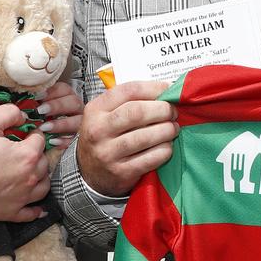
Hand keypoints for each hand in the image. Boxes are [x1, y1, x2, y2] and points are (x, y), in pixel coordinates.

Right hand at [0, 104, 51, 222]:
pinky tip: (37, 206)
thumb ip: (8, 113)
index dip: (32, 134)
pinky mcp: (11, 213)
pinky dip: (37, 209)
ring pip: (44, 186)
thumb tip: (23, 116)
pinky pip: (32, 213)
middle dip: (37, 154)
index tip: (24, 133)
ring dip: (41, 177)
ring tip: (31, 172)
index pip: (40, 140)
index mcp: (27, 155)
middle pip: (44, 163)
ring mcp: (22, 198)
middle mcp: (30, 178)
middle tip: (23, 150)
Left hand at [36, 81, 83, 143]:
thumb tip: (26, 98)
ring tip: (44, 128)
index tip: (38, 96)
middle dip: (57, 106)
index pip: (64, 89)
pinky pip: (74, 139)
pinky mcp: (76, 138)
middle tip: (40, 111)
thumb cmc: (37, 119)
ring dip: (60, 124)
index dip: (52, 92)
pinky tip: (52, 141)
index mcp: (66, 96)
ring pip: (77, 121)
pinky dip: (63, 140)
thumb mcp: (35, 106)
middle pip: (74, 102)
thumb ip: (33, 101)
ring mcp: (78, 123)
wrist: (41, 140)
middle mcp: (75, 108)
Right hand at [77, 80, 177, 196]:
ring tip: (173, 128)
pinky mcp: (121, 172)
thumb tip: (165, 91)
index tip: (169, 89)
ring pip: (145, 137)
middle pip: (137, 112)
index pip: (128, 90)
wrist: (88, 172)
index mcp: (96, 109)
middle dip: (162, 110)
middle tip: (172, 112)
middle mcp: (98, 130)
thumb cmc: (104, 137)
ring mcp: (108, 153)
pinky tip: (167, 146)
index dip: (154, 88)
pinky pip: (150, 159)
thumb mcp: (105, 114)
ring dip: (166, 130)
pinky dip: (164, 150)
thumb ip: (130, 101)